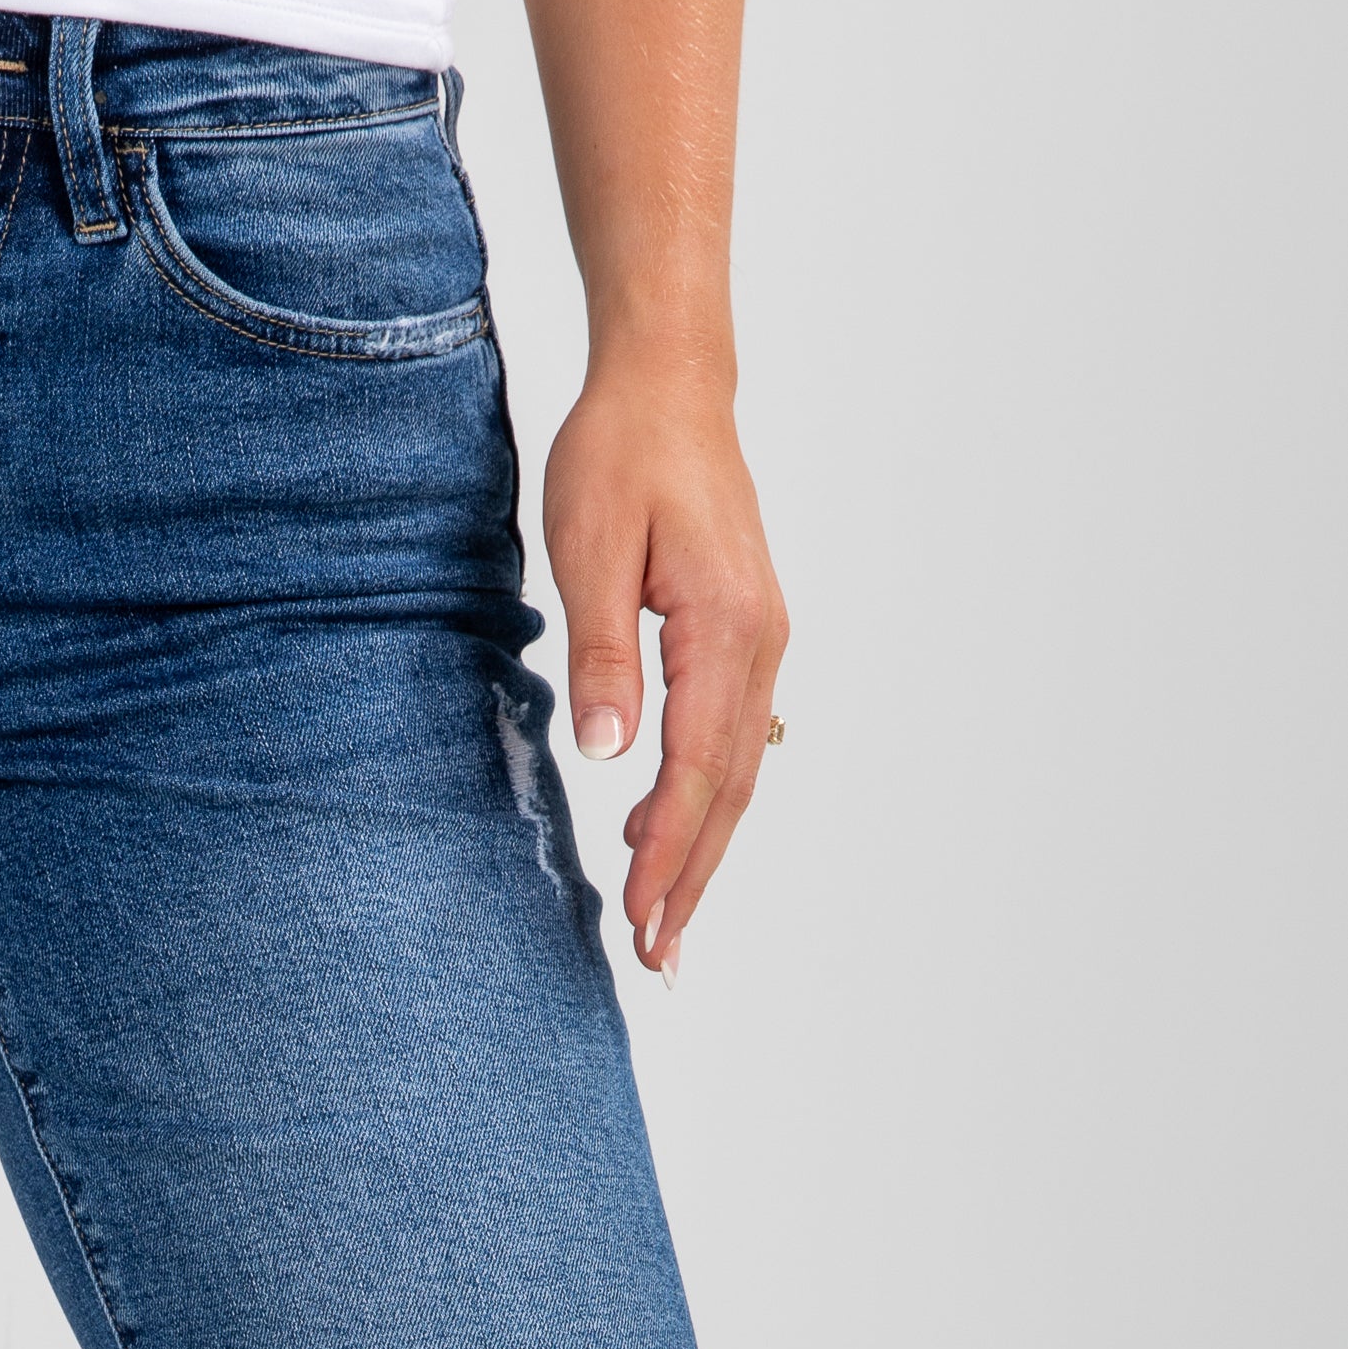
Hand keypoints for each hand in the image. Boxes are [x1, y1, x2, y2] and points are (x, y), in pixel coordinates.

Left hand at [541, 356, 787, 979]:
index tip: (639, 917)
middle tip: (658, 959)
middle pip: (731, 789)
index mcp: (724, 628)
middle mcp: (759, 644)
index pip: (696, 768)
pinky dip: (705, 796)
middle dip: (691, 878)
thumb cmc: (620, 456)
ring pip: (738, 771)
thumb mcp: (588, 550)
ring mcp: (759, 641)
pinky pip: (732, 736)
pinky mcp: (743, 635)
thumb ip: (602, 656)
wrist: (669, 389)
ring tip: (663, 920)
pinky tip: (667, 829)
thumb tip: (610, 754)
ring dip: (701, 847)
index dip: (667, 851)